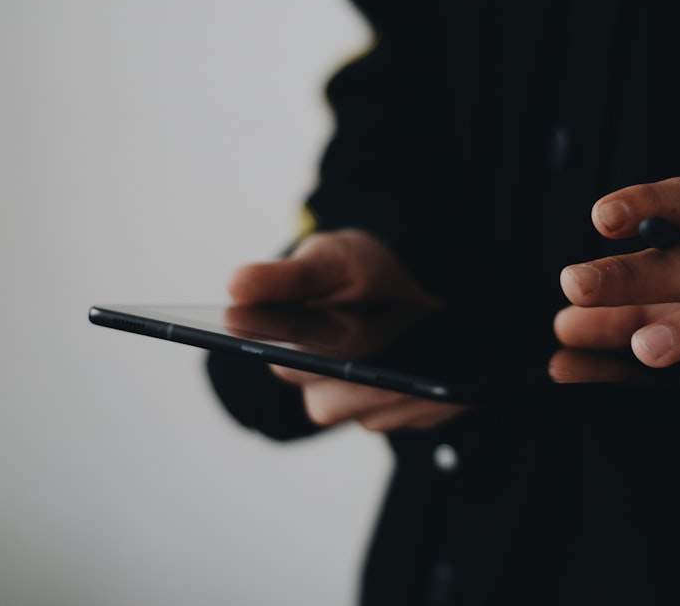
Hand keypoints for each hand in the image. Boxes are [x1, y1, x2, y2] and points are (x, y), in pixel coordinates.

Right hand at [228, 229, 467, 431]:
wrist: (417, 281)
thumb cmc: (362, 271)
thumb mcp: (328, 261)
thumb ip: (285, 278)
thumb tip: (234, 287)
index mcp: (288, 350)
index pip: (287, 365)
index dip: (308, 360)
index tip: (329, 345)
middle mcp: (320, 387)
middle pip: (331, 402)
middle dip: (359, 377)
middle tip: (387, 351)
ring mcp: (362, 407)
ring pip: (374, 415)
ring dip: (399, 389)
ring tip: (422, 364)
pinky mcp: (404, 415)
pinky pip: (416, 417)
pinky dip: (432, 397)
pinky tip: (445, 377)